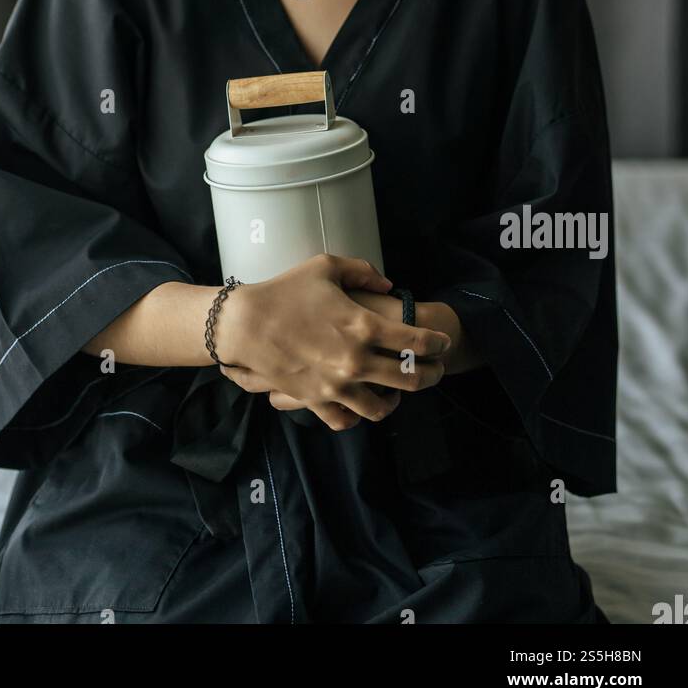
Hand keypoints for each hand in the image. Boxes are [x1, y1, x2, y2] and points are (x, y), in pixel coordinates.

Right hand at [214, 256, 451, 430]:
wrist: (244, 324)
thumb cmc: (285, 290)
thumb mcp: (326, 267)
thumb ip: (363, 272)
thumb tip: (388, 285)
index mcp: (363, 327)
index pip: (417, 341)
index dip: (437, 344)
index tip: (443, 344)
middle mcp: (356, 361)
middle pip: (409, 379)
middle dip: (431, 375)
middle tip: (436, 370)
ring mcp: (336, 386)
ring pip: (382, 407)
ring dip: (398, 400)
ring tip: (400, 391)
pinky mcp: (316, 401)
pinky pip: (346, 420)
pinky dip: (359, 415)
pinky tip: (363, 403)